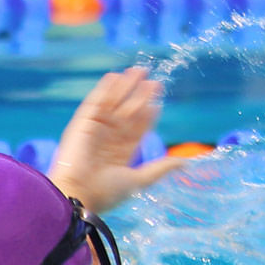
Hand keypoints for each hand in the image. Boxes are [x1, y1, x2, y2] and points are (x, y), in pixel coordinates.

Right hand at [47, 66, 182, 212]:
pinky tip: (114, 77)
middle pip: (127, 112)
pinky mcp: (82, 123)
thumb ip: (160, 168)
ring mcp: (95, 129)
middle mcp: (108, 139)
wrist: (79, 193)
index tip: (158, 97)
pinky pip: (94, 102)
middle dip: (139, 95)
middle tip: (152, 79)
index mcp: (121, 153)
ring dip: (124, 87)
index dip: (148, 112)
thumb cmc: (107, 191)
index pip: (137, 127)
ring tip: (137, 71)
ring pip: (113, 104)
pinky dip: (104, 90)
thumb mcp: (139, 179)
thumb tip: (185, 163)